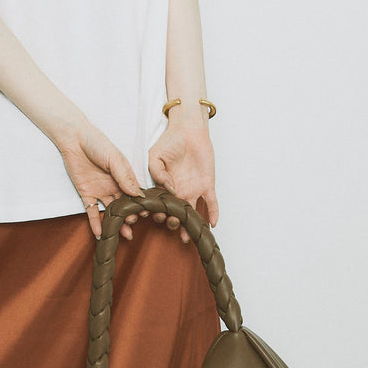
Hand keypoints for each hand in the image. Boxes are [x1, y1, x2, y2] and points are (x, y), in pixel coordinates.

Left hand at [58, 123, 146, 240]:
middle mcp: (114, 186)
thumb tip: (138, 194)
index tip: (147, 214)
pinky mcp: (86, 194)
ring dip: (117, 224)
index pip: (136, 194)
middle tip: (133, 224)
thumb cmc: (97, 143)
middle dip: (131, 217)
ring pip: (112, 212)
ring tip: (124, 235)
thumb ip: (125, 176)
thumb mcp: (114, 158)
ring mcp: (100, 191)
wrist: (74, 139)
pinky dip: (96, 223)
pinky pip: (92, 212)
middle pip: (125, 206)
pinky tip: (100, 234)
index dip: (141, 205)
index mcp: (124, 177)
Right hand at [147, 121, 217, 244]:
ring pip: (192, 213)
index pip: (160, 205)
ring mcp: (193, 190)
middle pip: (176, 214)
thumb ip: (157, 173)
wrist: (187, 131)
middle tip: (171, 225)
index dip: (157, 212)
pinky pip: (211, 202)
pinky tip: (212, 224)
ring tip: (188, 237)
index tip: (155, 217)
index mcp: (164, 187)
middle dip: (173, 223)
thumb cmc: (169, 142)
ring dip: (190, 226)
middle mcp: (178, 192)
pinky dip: (213, 213)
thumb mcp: (155, 156)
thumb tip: (168, 189)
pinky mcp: (207, 185)